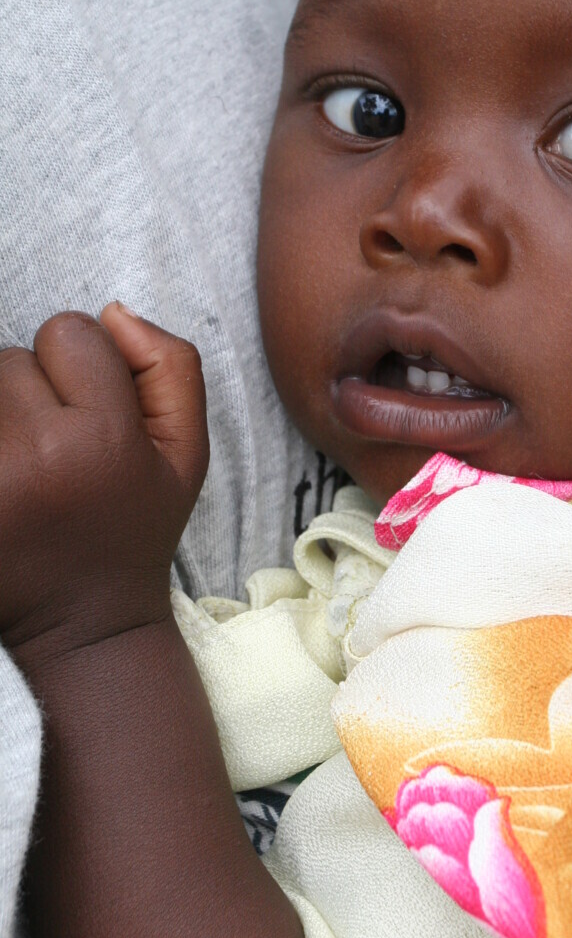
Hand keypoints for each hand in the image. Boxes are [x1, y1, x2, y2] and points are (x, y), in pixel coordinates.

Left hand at [0, 305, 208, 671]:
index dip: (84, 370)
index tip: (94, 422)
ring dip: (0, 419)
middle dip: (31, 395)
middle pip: (10, 360)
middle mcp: (36, 457)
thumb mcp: (188, 451)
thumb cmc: (134, 527)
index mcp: (103, 438)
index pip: (69, 330)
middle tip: (55, 455)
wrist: (82, 626)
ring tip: (25, 470)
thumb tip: (113, 311)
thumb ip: (171, 366)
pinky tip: (9, 485)